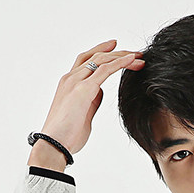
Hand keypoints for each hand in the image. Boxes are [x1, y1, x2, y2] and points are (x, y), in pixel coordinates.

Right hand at [38, 39, 145, 156]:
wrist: (54, 145)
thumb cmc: (67, 136)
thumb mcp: (83, 114)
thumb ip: (90, 101)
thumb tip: (99, 93)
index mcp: (69, 84)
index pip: (86, 60)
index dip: (101, 52)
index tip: (115, 47)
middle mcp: (71, 78)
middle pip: (95, 56)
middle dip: (116, 52)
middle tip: (135, 52)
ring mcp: (75, 82)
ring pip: (101, 60)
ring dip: (122, 56)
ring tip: (139, 56)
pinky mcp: (83, 89)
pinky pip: (105, 70)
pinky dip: (120, 63)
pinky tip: (132, 60)